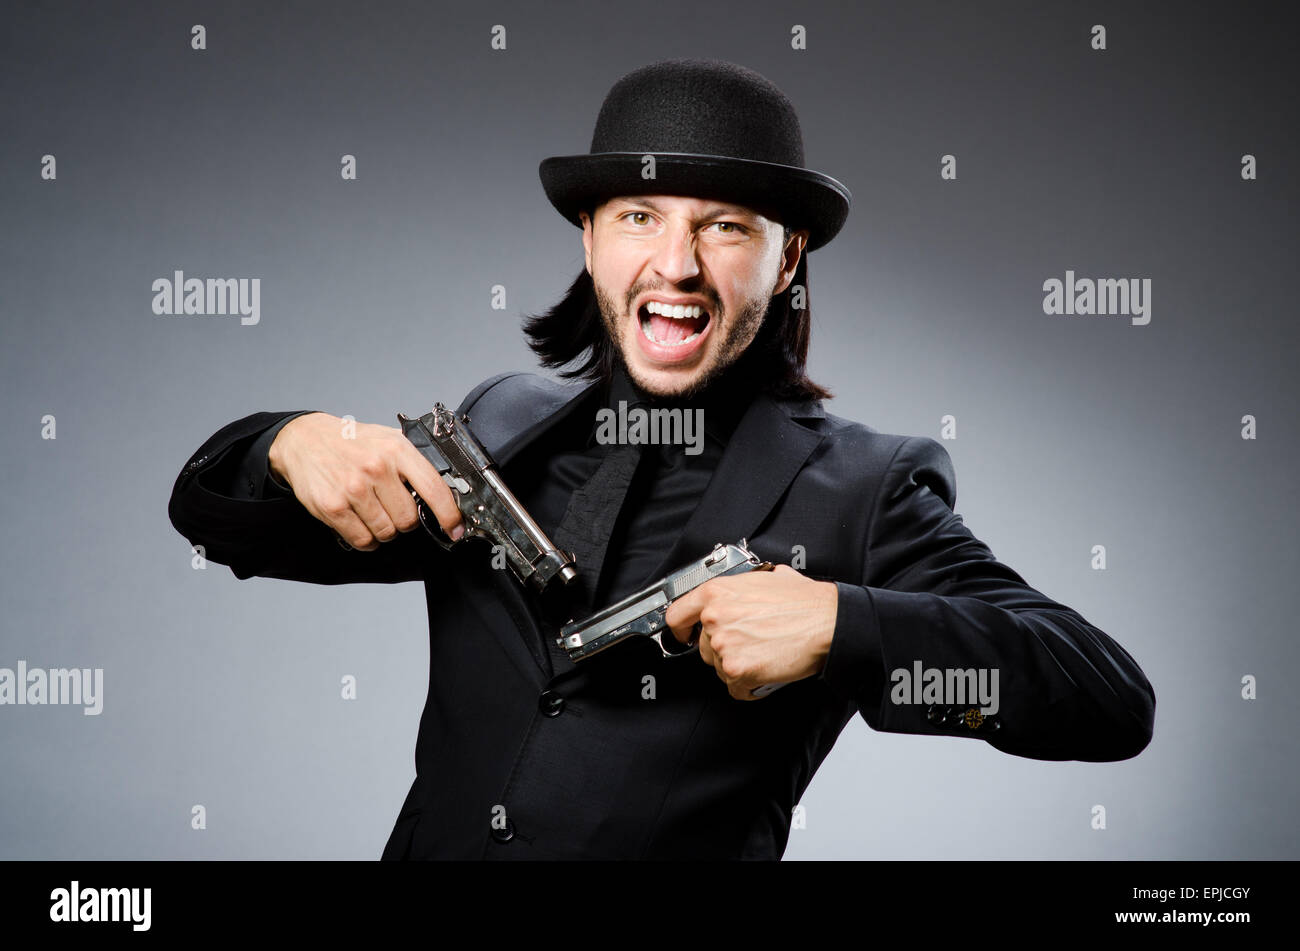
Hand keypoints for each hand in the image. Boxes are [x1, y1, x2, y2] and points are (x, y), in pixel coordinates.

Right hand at [267, 412, 462, 550]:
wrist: (304, 440)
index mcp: (397, 449)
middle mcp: (377, 468)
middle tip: (393, 508)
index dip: (449, 515)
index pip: (434, 489)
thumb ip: (414, 460)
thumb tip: (446, 487)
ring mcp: (354, 488)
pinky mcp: (333, 507)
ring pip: (386, 532)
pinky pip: (362, 539)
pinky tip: (361, 522)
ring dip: (384, 530)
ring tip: (373, 512)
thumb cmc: (351, 442)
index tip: (454, 529)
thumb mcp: (387, 438)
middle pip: (409, 519)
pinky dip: (366, 538)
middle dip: (405, 521)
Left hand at [664, 564, 837, 699]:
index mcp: (716, 592)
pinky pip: (736, 688)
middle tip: (752, 644)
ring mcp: (723, 646)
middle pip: (704, 647)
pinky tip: (767, 671)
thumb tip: (743, 589)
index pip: (677, 616)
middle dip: (725, 650)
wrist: (828, 622)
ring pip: (720, 669)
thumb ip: (742, 586)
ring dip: (740, 667)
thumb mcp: (767, 577)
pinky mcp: (737, 670)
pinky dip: (751, 686)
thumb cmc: (805, 601)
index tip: (685, 636)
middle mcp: (714, 618)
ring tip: (765, 654)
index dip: (680, 630)